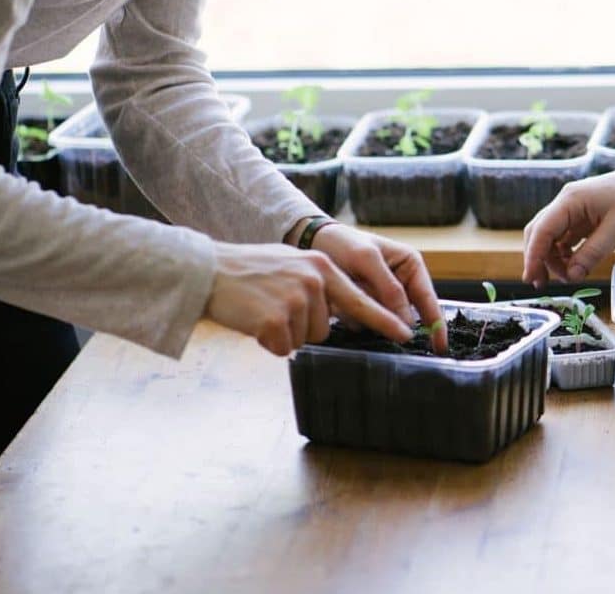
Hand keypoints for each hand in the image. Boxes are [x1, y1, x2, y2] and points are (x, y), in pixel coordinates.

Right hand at [204, 242, 412, 355]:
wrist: (208, 272)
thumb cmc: (247, 273)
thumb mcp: (292, 265)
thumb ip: (318, 284)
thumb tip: (333, 314)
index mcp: (321, 266)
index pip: (360, 299)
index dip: (384, 320)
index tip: (406, 333)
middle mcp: (314, 280)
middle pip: (324, 329)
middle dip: (301, 328)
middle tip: (274, 308)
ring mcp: (296, 299)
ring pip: (304, 340)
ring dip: (283, 335)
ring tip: (262, 311)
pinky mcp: (276, 320)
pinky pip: (283, 349)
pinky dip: (268, 343)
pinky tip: (254, 322)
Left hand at [309, 225, 447, 353]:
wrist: (313, 241)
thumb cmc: (342, 242)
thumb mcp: (367, 259)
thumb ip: (389, 289)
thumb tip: (408, 323)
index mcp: (411, 266)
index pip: (428, 300)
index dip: (436, 326)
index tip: (440, 348)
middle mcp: (401, 284)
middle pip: (405, 316)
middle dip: (384, 314)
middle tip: (363, 298)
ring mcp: (383, 298)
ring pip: (383, 321)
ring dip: (364, 314)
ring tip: (347, 290)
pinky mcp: (365, 307)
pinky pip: (365, 322)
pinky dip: (351, 316)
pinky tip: (338, 300)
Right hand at [523, 159, 614, 286]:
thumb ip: (592, 253)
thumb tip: (571, 276)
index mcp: (570, 201)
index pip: (541, 231)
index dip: (533, 257)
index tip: (531, 280)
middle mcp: (567, 203)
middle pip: (540, 233)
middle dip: (538, 259)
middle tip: (541, 284)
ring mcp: (575, 209)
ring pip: (551, 237)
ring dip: (553, 258)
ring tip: (567, 277)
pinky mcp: (585, 216)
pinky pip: (566, 237)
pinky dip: (565, 253)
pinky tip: (573, 266)